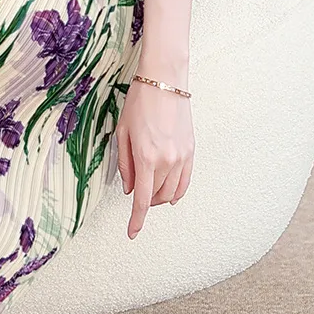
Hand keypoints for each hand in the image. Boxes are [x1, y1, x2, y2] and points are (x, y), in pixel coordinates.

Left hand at [116, 79, 193, 238]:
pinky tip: (170, 193)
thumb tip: (128, 187)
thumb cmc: (139, 103)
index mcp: (146, 157)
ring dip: (160, 197)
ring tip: (150, 191)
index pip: (142, 199)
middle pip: (158, 197)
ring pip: (173, 192)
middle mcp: (167, 161)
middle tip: (136, 195)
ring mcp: (182, 157)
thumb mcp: (122, 133)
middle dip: (146, 203)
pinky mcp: (191, 151)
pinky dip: (177, 191)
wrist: (164, 82)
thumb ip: (125, 164)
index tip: (132, 232)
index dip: (136, 219)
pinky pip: (186, 181)